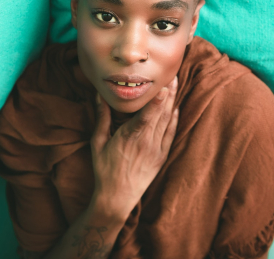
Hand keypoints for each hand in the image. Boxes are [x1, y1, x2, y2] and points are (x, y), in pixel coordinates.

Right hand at [90, 76, 178, 220]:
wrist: (116, 198)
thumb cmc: (104, 169)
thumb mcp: (97, 142)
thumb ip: (101, 118)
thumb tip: (100, 96)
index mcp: (130, 136)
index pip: (147, 114)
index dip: (157, 99)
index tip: (163, 83)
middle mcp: (146, 142)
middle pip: (161, 113)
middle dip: (168, 93)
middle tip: (172, 74)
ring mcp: (156, 150)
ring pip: (167, 121)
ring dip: (172, 102)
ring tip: (175, 84)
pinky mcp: (161, 157)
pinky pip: (170, 134)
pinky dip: (174, 120)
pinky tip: (176, 108)